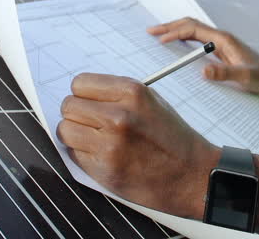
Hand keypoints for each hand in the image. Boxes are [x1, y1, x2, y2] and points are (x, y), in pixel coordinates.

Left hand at [57, 73, 219, 217]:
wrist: (193, 175)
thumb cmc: (172, 138)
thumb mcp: (150, 101)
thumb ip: (116, 94)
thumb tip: (81, 94)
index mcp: (131, 91)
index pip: (80, 83)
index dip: (83, 95)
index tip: (89, 103)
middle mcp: (119, 114)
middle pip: (68, 106)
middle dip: (77, 115)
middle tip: (92, 125)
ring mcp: (109, 143)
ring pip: (65, 129)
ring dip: (75, 135)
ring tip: (95, 140)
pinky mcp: (104, 168)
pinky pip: (73, 153)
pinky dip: (82, 155)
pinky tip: (102, 156)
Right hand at [148, 17, 258, 93]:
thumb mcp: (246, 77)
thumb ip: (226, 73)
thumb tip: (203, 71)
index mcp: (223, 40)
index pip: (193, 30)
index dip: (175, 33)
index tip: (159, 40)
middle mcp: (220, 37)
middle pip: (190, 25)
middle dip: (169, 27)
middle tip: (150, 31)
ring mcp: (219, 43)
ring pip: (192, 30)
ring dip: (174, 30)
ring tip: (157, 34)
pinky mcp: (220, 50)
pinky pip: (196, 39)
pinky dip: (182, 38)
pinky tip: (176, 45)